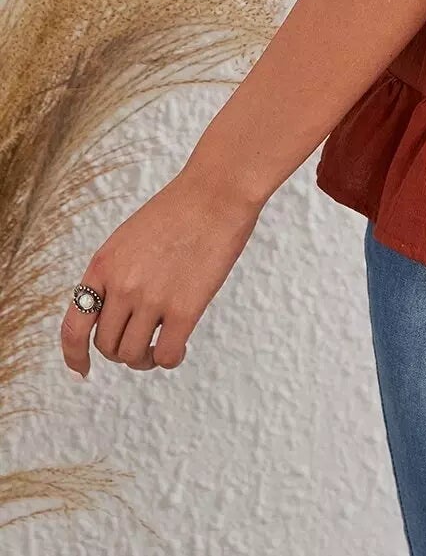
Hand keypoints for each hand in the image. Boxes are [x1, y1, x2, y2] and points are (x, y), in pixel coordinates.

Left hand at [60, 167, 261, 378]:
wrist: (218, 191)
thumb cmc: (181, 209)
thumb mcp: (130, 238)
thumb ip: (116, 273)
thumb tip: (113, 313)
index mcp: (104, 265)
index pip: (73, 327)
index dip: (74, 355)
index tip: (84, 368)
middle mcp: (122, 285)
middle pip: (107, 345)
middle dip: (121, 351)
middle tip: (142, 344)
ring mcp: (151, 298)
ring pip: (133, 355)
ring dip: (145, 359)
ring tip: (159, 348)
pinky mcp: (184, 308)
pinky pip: (167, 354)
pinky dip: (170, 358)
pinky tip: (180, 346)